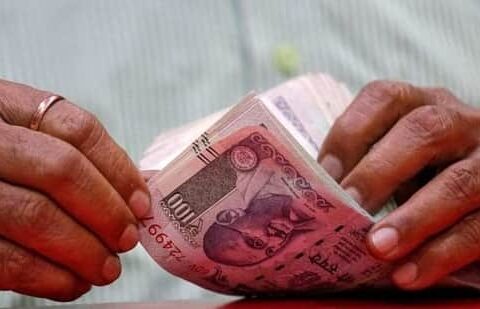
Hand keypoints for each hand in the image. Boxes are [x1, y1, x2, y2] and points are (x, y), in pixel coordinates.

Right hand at [0, 80, 149, 300]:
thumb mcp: (20, 139)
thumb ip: (64, 154)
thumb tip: (130, 195)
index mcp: (4, 106)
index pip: (75, 128)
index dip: (118, 168)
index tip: (140, 202)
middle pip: (61, 170)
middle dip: (105, 211)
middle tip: (127, 239)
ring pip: (35, 216)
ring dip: (83, 250)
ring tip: (107, 268)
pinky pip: (6, 259)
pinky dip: (48, 277)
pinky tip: (72, 283)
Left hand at [318, 80, 479, 289]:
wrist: (475, 191)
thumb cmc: (417, 175)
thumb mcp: (390, 159)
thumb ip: (362, 166)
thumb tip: (313, 196)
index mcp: (420, 105)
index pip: (384, 98)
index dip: (350, 134)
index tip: (323, 174)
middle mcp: (459, 122)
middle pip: (424, 131)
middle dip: (379, 172)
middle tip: (349, 207)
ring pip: (459, 181)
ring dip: (413, 218)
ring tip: (377, 247)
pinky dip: (442, 253)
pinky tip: (408, 275)